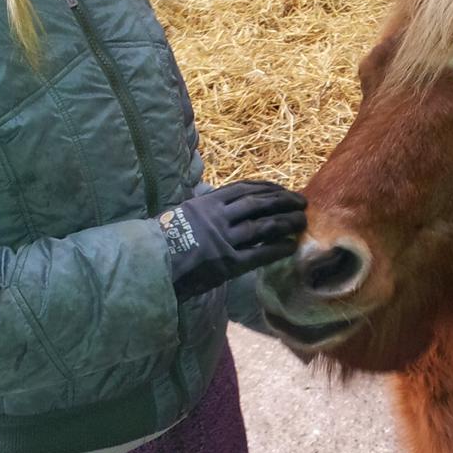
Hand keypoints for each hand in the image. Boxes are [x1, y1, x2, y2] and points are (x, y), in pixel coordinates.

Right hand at [161, 180, 306, 301]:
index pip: (244, 189)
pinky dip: (276, 249)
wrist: (150, 264)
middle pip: (259, 204)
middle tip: (302, 202)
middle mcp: (218, 217)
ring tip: (302, 221)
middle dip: (283, 201)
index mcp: (207, 202)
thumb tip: (217, 198)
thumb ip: (203, 206)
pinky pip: (258, 254)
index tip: (282, 189)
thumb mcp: (183, 212)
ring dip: (286, 223)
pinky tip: (290, 247)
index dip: (267, 188)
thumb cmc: (163, 240)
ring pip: (263, 226)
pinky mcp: (227, 263)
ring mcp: (223, 240)